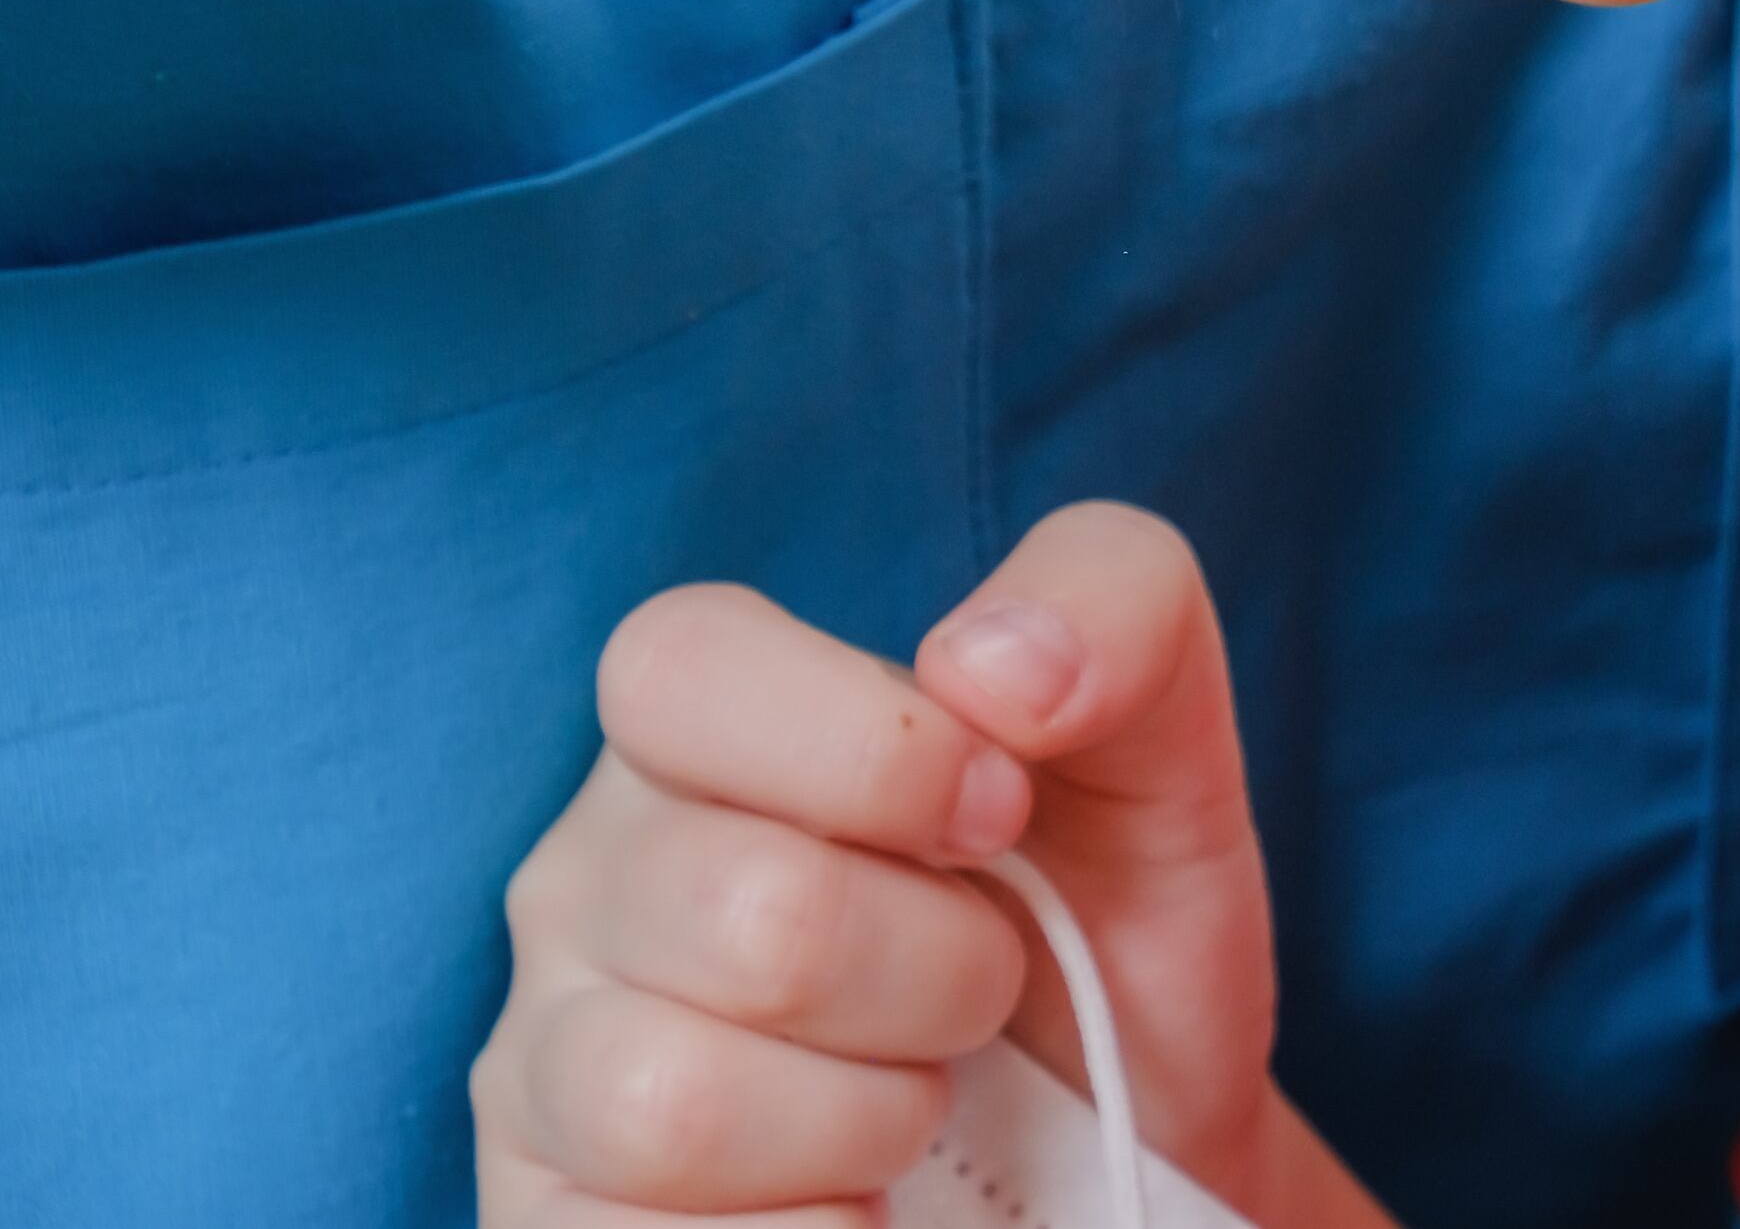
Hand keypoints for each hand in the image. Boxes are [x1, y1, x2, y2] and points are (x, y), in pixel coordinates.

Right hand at [474, 505, 1384, 1228]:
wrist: (1127, 1142)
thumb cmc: (1105, 918)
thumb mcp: (1161, 732)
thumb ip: (1116, 605)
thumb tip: (995, 666)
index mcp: (694, 732)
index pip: (677, 667)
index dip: (878, 752)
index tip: (998, 814)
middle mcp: (584, 888)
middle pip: (748, 917)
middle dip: (939, 971)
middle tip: (979, 987)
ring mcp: (543, 1072)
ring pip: (676, 1107)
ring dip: (870, 1120)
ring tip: (917, 1101)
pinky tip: (861, 1210)